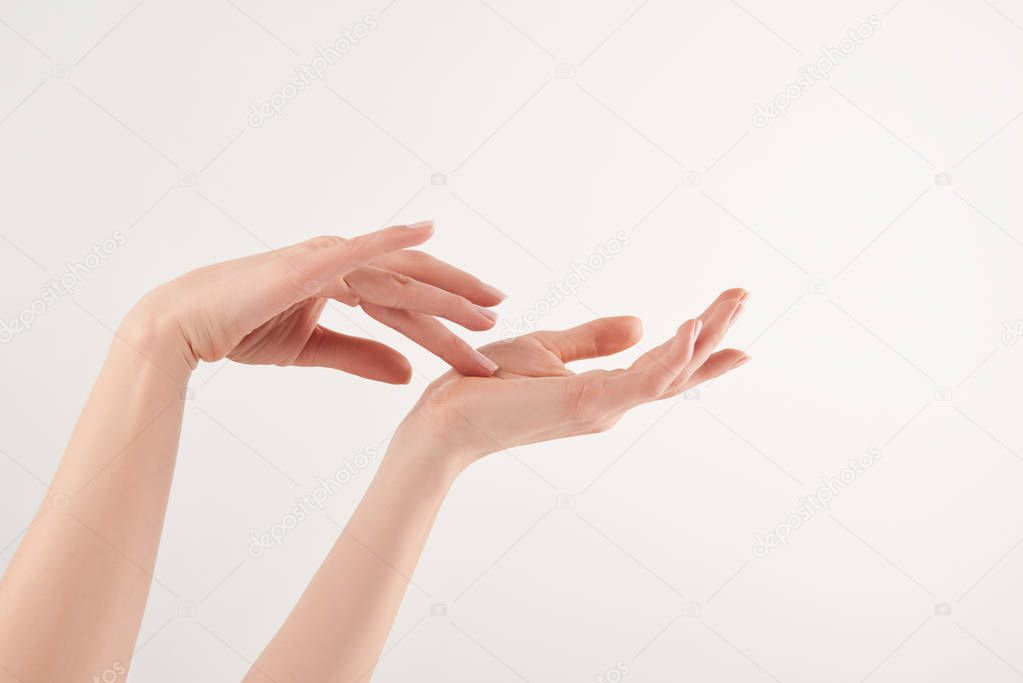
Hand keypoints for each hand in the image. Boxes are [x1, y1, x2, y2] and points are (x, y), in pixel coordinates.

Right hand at [123, 222, 504, 382]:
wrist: (184, 325)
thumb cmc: (241, 329)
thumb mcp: (315, 349)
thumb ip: (362, 355)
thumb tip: (407, 374)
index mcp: (345, 280)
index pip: (407, 298)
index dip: (447, 313)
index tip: (484, 331)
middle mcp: (343, 262)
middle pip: (414, 281)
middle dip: (460, 299)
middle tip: (501, 315)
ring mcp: (328, 258)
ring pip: (399, 276)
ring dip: (445, 292)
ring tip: (488, 310)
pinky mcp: (308, 263)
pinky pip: (358, 249)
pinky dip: (393, 238)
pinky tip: (428, 231)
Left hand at [398, 289, 749, 466]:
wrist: (443, 418)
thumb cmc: (485, 387)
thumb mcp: (547, 349)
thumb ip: (594, 339)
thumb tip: (642, 323)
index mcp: (602, 393)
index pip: (662, 371)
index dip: (701, 354)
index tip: (739, 336)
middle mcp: (610, 405)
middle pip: (676, 370)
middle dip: (715, 335)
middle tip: (746, 296)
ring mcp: (603, 408)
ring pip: (670, 373)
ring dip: (705, 338)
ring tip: (733, 301)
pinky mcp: (587, 404)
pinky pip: (642, 379)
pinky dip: (671, 354)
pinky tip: (691, 324)